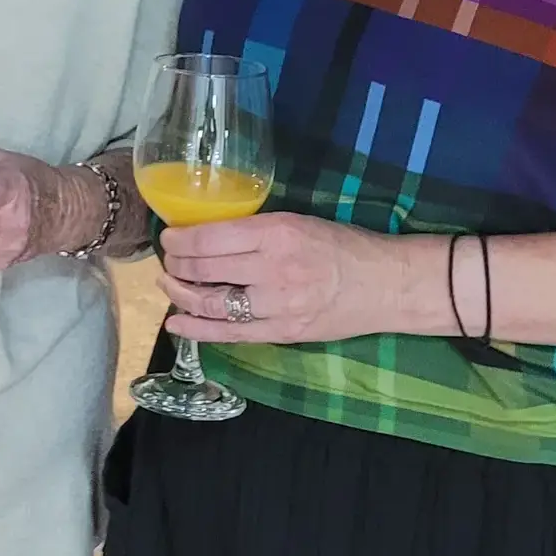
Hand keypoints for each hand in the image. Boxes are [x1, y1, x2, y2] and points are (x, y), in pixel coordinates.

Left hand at [158, 211, 425, 343]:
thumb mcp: (297, 222)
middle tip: (168, 262)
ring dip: (181, 295)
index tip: (169, 238)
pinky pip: (230, 334)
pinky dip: (198, 331)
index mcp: (276, 233)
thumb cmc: (342, 246)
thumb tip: (206, 235)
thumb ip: (255, 231)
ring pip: (211, 304)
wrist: (386, 284)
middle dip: (176, 266)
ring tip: (169, 286)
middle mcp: (273, 269)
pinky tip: (176, 324)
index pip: (211, 239)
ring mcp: (277, 305)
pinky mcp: (282, 332)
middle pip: (205, 270)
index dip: (180, 241)